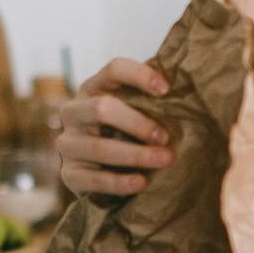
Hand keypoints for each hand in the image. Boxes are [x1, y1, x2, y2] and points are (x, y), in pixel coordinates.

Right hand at [55, 57, 174, 195]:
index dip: (139, 75)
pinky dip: (119, 182)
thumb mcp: (130, 111)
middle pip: (102, 108)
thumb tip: (185, 94)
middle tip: (165, 137)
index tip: (166, 89)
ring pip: (100, 147)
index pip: (113, 70)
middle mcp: (74, 112)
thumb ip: (147, 102)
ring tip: (164, 160)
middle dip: (138, 123)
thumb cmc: (122, 133)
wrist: (95, 171)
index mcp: (92, 88)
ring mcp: (67, 143)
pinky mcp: (69, 173)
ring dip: (136, 154)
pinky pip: (93, 179)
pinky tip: (141, 182)